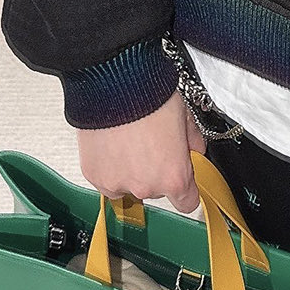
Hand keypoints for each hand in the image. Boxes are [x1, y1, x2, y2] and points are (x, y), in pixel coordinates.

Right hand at [76, 89, 208, 213]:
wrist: (115, 86)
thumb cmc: (151, 98)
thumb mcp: (186, 117)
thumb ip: (193, 142)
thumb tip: (195, 149)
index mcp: (174, 177)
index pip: (186, 203)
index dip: (187, 191)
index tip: (184, 181)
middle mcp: (146, 187)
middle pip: (156, 191)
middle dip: (157, 173)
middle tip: (153, 146)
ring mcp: (117, 184)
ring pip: (129, 186)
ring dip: (131, 171)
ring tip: (131, 142)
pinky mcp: (95, 177)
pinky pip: (107, 179)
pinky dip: (111, 167)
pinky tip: (115, 145)